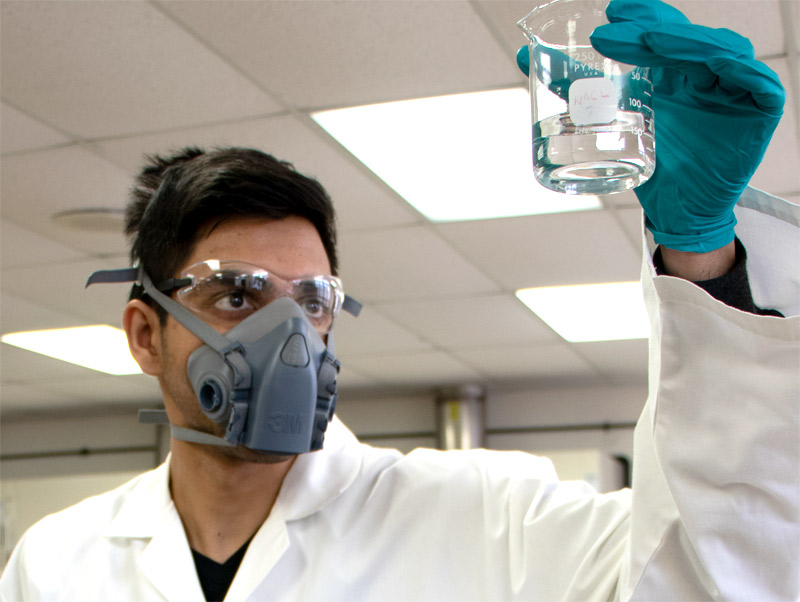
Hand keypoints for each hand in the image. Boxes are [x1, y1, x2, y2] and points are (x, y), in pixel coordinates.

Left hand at [588, 0, 784, 252]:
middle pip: (686, 39)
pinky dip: (738, 69)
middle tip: (613, 29)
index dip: (642, 17)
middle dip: (651, 28)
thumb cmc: (650, 165)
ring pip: (720, 51)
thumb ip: (576, 87)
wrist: (677, 213)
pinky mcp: (759, 110)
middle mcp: (707, 73)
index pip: (663, 32)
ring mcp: (735, 89)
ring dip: (686, 42)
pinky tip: (714, 65)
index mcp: (676, 70)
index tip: (610, 13)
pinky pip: (759, 82)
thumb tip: (524, 57)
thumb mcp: (609, 121)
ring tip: (648, 41)